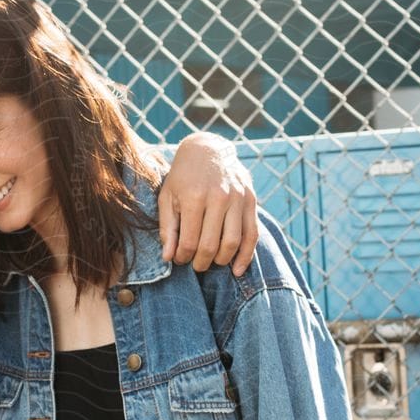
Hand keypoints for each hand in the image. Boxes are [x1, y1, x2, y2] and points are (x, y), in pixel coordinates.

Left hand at [160, 133, 259, 274]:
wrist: (208, 150)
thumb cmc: (183, 177)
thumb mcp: (167, 197)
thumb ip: (167, 228)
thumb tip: (168, 258)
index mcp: (194, 197)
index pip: (189, 241)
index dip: (183, 257)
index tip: (179, 259)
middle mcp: (218, 197)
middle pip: (211, 245)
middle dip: (201, 263)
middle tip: (195, 266)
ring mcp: (237, 199)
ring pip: (232, 242)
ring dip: (221, 261)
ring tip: (212, 263)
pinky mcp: (251, 200)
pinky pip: (252, 234)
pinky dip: (246, 256)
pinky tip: (237, 269)